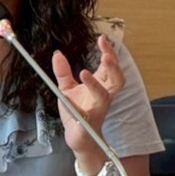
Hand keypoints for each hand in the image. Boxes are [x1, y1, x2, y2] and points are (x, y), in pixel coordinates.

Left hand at [50, 35, 122, 161]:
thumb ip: (63, 72)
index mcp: (101, 84)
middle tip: (105, 53)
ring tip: (86, 72)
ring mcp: (99, 107)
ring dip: (98, 83)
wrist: (77, 136)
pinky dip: (81, 101)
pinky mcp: (91, 120)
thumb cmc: (76, 112)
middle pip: (117, 76)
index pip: (110, 65)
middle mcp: (105, 94)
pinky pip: (89, 110)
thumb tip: (57, 54)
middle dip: (113, 64)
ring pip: (108, 92)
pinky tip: (71, 90)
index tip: (102, 38)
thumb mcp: (66, 88)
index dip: (108, 51)